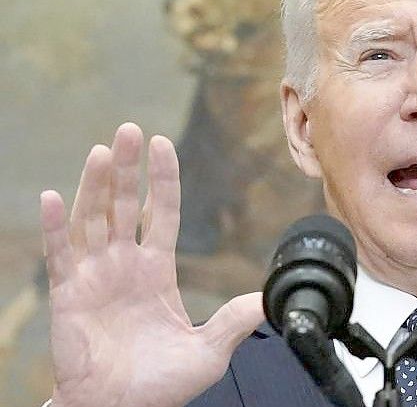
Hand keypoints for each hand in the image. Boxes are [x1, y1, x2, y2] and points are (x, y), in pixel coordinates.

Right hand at [40, 123, 264, 406]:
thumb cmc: (160, 386)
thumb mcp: (209, 350)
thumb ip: (235, 320)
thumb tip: (269, 299)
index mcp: (156, 271)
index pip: (161, 213)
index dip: (162, 180)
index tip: (162, 145)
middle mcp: (124, 265)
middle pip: (125, 205)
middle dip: (127, 169)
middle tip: (130, 130)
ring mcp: (94, 276)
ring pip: (93, 219)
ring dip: (95, 185)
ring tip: (103, 151)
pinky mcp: (69, 294)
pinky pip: (60, 254)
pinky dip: (54, 226)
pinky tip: (53, 196)